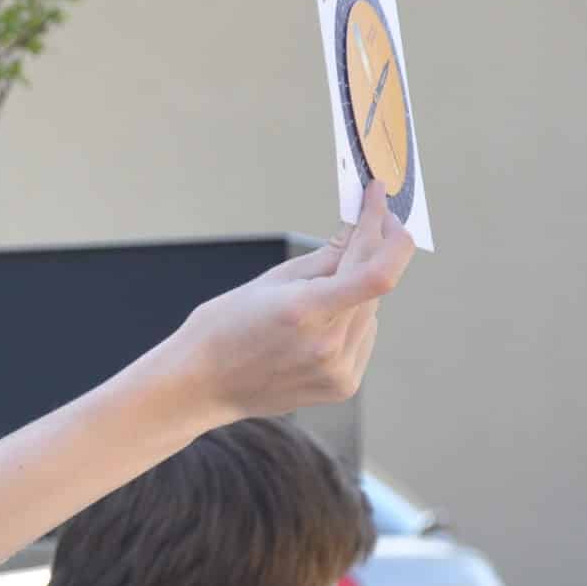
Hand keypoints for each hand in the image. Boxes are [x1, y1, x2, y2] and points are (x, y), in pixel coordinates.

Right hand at [172, 181, 413, 423]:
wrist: (201, 384)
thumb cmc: (223, 328)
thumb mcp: (269, 281)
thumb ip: (324, 257)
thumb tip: (360, 230)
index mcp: (306, 311)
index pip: (377, 269)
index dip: (384, 228)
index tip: (380, 199)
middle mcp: (328, 345)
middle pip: (374, 284)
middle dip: (369, 251)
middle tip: (361, 228)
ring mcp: (338, 371)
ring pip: (372, 311)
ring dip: (359, 289)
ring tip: (320, 293)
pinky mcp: (342, 386)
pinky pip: (364, 337)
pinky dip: (354, 320)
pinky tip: (322, 324)